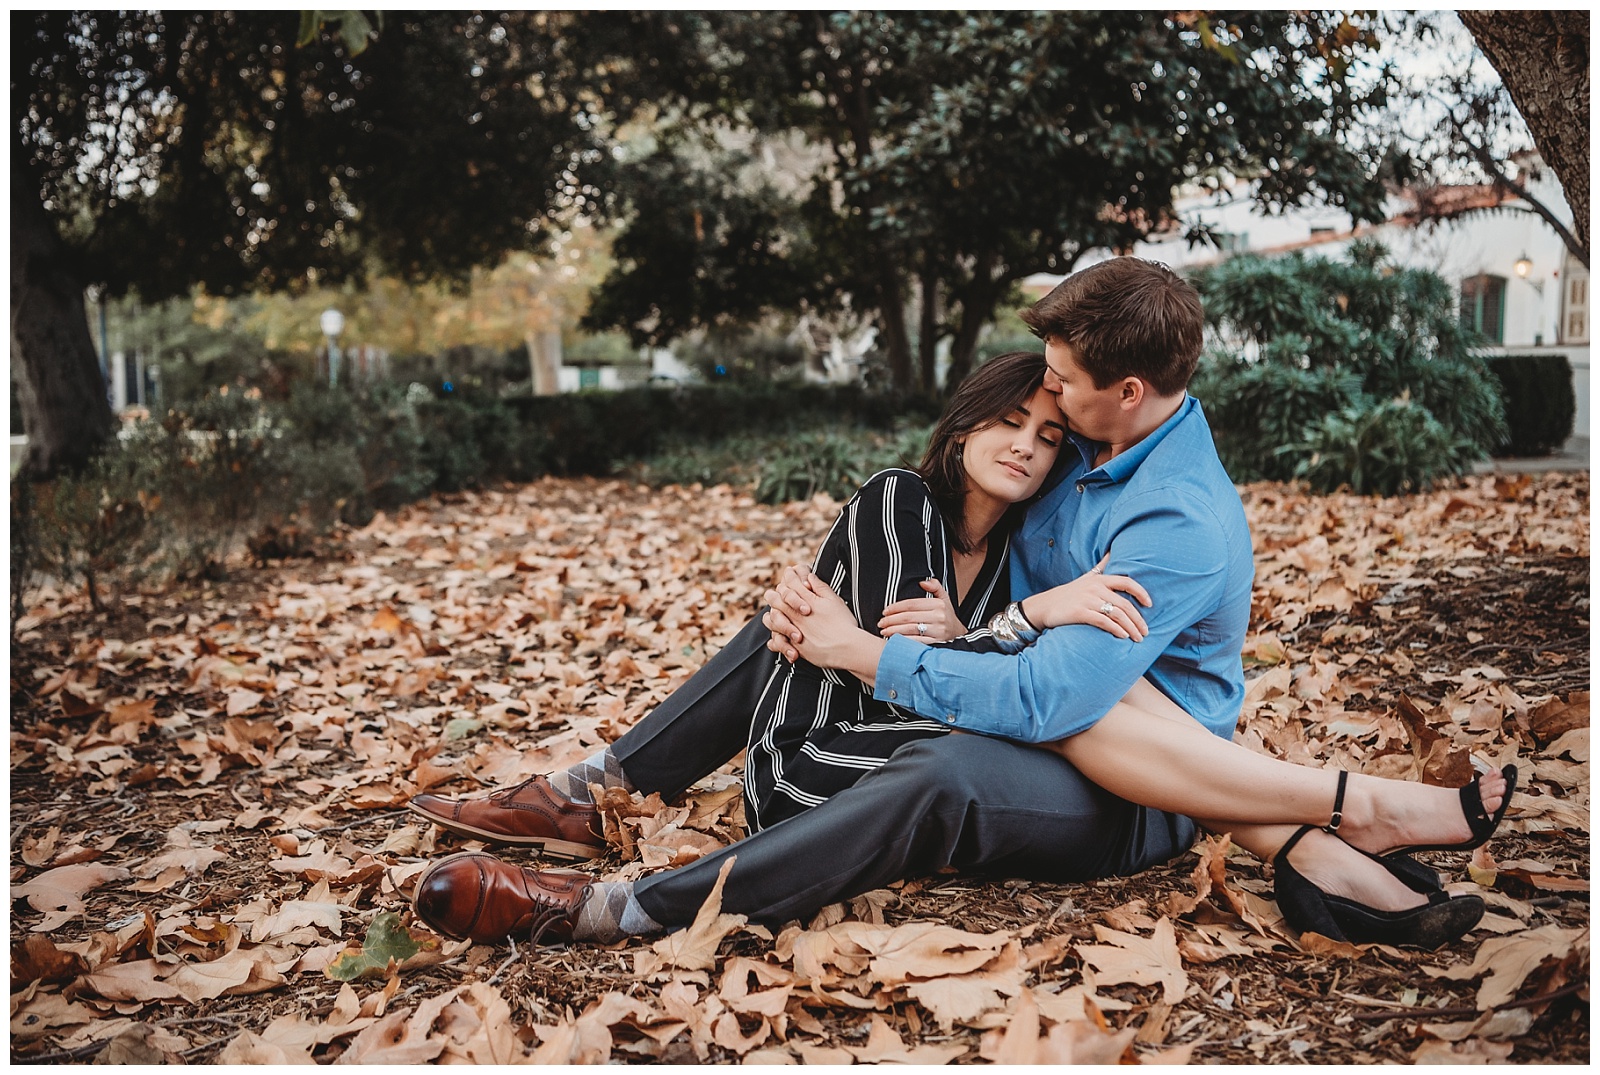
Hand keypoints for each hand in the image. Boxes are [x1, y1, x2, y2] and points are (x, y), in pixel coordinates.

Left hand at [770, 567, 884, 684]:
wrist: (847, 648)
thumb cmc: (843, 625)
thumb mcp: (834, 600)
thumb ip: (820, 587)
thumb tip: (810, 577)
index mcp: (806, 602)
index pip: (790, 584)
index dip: (788, 577)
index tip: (789, 574)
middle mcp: (796, 616)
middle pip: (776, 600)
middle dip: (773, 594)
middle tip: (773, 593)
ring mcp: (793, 631)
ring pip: (772, 620)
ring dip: (771, 616)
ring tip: (774, 614)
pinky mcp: (795, 647)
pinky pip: (777, 643)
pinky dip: (775, 640)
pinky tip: (778, 638)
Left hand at [879, 579, 962, 642]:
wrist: (959, 634)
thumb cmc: (947, 617)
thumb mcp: (944, 599)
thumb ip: (935, 587)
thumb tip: (922, 582)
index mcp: (938, 604)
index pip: (911, 604)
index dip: (896, 607)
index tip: (885, 611)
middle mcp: (938, 617)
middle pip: (909, 617)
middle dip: (891, 620)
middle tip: (881, 622)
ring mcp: (937, 631)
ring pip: (910, 629)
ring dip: (894, 630)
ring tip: (884, 631)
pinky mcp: (936, 643)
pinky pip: (916, 641)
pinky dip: (904, 640)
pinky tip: (895, 640)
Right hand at [1020, 554, 1151, 640]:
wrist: (1044, 606)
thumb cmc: (1069, 593)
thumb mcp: (1085, 577)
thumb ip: (1101, 566)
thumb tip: (1112, 550)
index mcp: (1099, 579)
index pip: (1126, 582)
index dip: (1141, 593)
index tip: (1150, 605)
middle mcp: (1095, 588)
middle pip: (1125, 603)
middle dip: (1138, 619)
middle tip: (1145, 632)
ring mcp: (1087, 600)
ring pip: (1117, 614)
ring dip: (1130, 628)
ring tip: (1137, 638)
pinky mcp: (1080, 612)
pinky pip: (1103, 621)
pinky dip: (1116, 630)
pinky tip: (1122, 636)